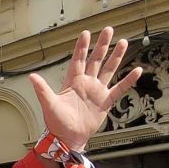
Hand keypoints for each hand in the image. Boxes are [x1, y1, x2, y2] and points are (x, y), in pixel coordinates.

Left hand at [28, 27, 143, 151]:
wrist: (68, 138)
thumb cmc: (56, 122)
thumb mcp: (49, 104)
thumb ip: (42, 89)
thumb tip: (31, 76)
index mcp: (72, 82)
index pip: (78, 60)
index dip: (82, 47)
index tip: (86, 32)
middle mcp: (86, 83)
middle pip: (95, 60)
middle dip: (102, 45)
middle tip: (109, 30)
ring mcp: (97, 91)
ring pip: (109, 70)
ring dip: (116, 57)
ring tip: (123, 42)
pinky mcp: (105, 102)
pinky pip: (119, 89)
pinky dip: (128, 80)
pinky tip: (137, 70)